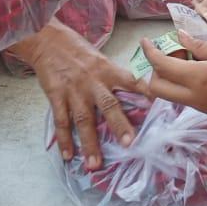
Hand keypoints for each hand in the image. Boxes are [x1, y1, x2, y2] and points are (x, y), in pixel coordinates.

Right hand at [16, 21, 143, 169]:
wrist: (47, 41)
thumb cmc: (78, 51)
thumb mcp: (101, 60)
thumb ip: (114, 79)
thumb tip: (135, 98)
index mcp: (108, 70)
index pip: (132, 81)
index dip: (146, 93)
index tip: (159, 107)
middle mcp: (93, 82)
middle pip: (108, 105)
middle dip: (118, 125)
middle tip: (129, 143)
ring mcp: (74, 91)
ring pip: (83, 120)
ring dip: (89, 143)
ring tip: (95, 164)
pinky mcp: (56, 96)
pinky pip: (61, 121)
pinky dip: (64, 140)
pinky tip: (67, 156)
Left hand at [140, 34, 206, 120]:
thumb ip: (203, 44)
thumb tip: (181, 39)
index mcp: (198, 78)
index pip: (161, 66)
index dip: (149, 52)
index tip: (145, 40)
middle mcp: (194, 97)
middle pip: (157, 88)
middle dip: (154, 70)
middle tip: (167, 51)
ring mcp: (201, 107)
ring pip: (170, 95)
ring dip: (168, 77)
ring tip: (185, 57)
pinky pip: (185, 98)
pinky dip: (181, 84)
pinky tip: (196, 68)